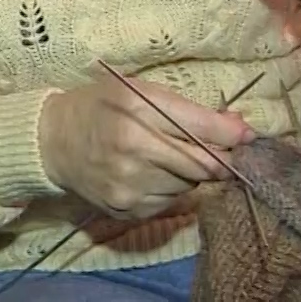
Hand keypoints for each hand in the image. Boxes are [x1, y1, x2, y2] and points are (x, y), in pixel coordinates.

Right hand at [37, 69, 253, 220]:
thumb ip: (190, 110)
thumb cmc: (101, 106)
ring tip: (165, 155)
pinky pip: (170, 202)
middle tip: (214, 148)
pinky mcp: (127, 209)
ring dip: (190, 172)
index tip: (247, 136)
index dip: (232, 135)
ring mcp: (130, 185)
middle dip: (217, 156)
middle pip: (204, 165)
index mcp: (137, 111)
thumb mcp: (140, 92)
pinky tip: (150, 173)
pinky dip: (170, 188)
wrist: (53, 141)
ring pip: (190, 185)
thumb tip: (240, 129)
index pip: (203, 130)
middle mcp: (134, 151)